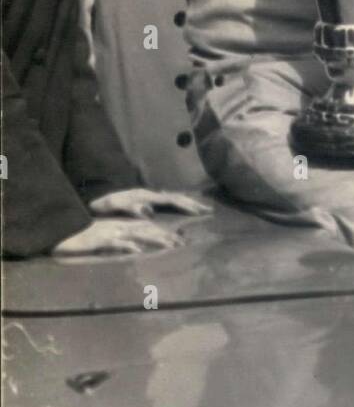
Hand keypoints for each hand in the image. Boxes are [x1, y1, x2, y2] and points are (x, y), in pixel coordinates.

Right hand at [52, 218, 182, 256]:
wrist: (60, 232)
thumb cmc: (81, 238)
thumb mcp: (103, 239)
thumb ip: (120, 241)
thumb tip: (137, 248)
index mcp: (120, 226)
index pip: (146, 228)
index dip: (163, 233)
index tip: (180, 240)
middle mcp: (118, 227)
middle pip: (146, 230)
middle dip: (165, 235)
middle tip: (184, 243)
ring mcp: (108, 232)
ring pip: (135, 234)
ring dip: (153, 239)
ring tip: (170, 245)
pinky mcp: (97, 240)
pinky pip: (114, 242)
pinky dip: (126, 245)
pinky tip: (138, 249)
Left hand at [89, 189, 211, 218]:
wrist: (92, 196)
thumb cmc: (102, 203)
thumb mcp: (114, 205)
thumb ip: (132, 208)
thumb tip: (150, 212)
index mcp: (145, 196)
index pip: (171, 199)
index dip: (186, 205)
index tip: (200, 211)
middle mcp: (148, 194)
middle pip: (175, 197)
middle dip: (192, 203)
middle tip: (208, 210)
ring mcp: (146, 195)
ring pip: (171, 197)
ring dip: (187, 203)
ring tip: (200, 208)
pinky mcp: (143, 199)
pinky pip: (165, 200)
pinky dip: (177, 203)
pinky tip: (181, 207)